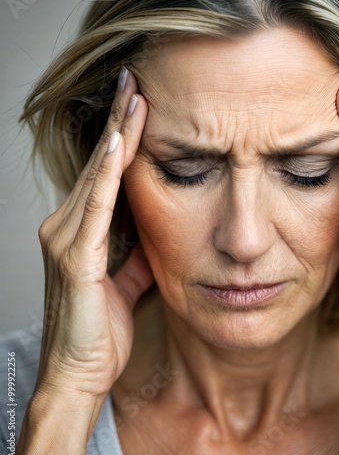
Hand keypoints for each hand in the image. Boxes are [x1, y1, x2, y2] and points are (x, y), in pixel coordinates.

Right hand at [35, 67, 153, 399]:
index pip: (108, 173)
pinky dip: (108, 174)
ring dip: (116, 135)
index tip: (140, 104)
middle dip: (118, 122)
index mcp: (83, 231)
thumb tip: (155, 232)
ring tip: (132, 96)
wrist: (81, 373)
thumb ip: (137, 253)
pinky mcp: (75, 258)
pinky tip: (118, 145)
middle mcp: (67, 227)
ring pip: (98, 176)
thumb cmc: (102, 330)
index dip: (122, 138)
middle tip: (135, 80)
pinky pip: (95, 207)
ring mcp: (67, 239)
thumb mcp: (128, 281)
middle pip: (100, 164)